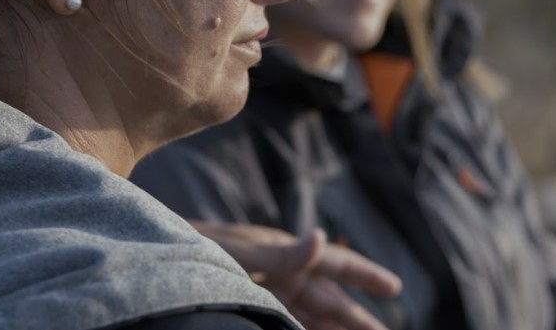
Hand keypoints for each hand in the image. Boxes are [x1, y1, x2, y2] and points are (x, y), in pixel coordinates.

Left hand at [190, 220, 401, 329]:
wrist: (160, 256)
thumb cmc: (198, 247)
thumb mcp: (240, 252)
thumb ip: (281, 252)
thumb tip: (321, 236)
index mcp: (286, 252)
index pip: (335, 263)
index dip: (365, 274)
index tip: (394, 286)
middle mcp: (284, 272)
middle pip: (329, 298)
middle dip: (357, 317)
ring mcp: (270, 291)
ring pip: (313, 315)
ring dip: (336, 328)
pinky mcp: (254, 305)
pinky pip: (288, 323)